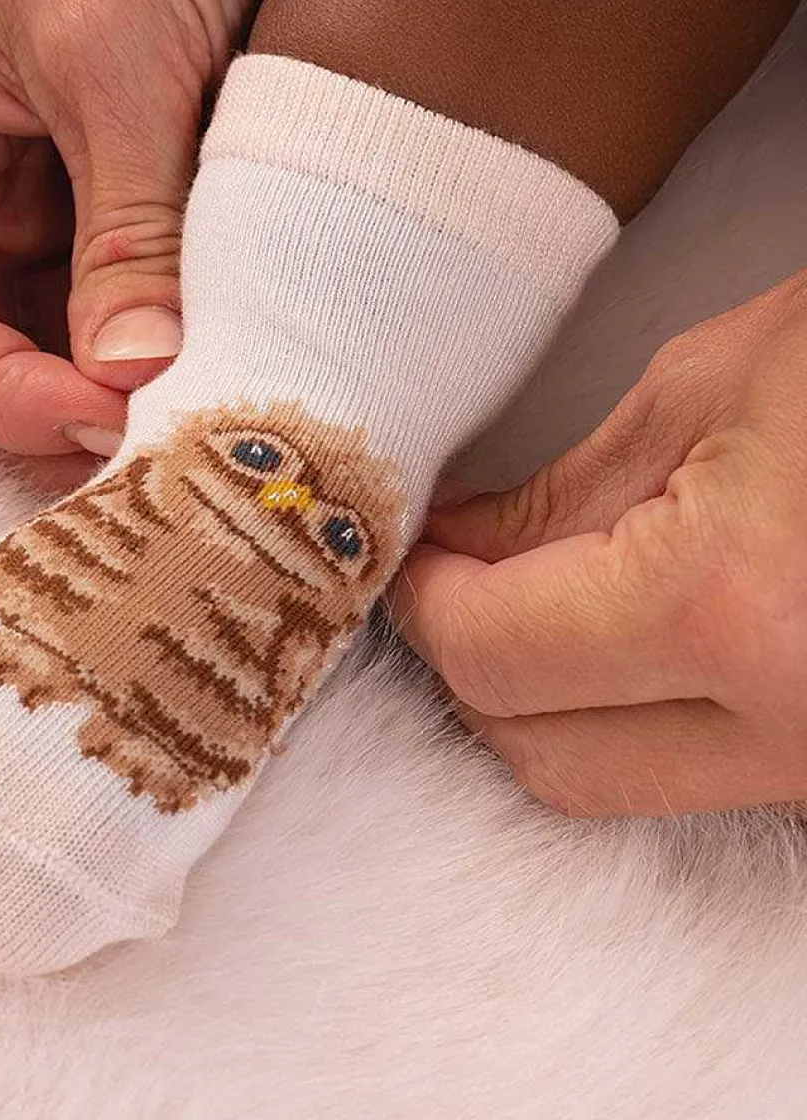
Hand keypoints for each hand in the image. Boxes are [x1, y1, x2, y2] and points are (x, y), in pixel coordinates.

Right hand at [0, 0, 291, 453]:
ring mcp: (10, 203)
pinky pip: (96, 310)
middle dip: (49, 404)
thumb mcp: (122, 64)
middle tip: (147, 445)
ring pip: (34, 344)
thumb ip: (125, 229)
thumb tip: (133, 378)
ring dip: (100, 392)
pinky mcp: (82, 213)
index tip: (98, 421)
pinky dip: (138, 353)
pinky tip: (192, 374)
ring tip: (179, 422)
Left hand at [394, 268, 806, 815]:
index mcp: (736, 610)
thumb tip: (457, 549)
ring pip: (607, 784)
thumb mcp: (710, 391)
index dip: (427, 605)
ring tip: (521, 602)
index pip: (497, 658)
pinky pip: (686, 774)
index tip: (408, 558)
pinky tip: (601, 638)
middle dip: (469, 670)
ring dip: (535, 703)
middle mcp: (795, 723)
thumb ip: (560, 498)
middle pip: (540, 754)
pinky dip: (616, 719)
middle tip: (449, 580)